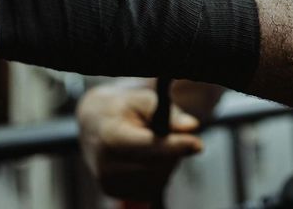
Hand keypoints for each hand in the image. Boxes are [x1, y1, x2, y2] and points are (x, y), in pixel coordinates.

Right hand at [77, 83, 202, 200]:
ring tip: (152, 143)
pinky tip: (146, 158)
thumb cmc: (123, 109)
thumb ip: (169, 113)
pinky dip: (157, 173)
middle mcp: (106, 164)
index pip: (148, 147)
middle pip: (157, 164)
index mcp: (111, 136)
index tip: (198, 144)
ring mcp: (108, 182)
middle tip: (169, 133)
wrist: (94, 124)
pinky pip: (151, 188)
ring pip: (158, 178)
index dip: (174, 147)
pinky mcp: (114, 192)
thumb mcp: (144, 100)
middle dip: (173, 150)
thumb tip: (191, 126)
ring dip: (166, 162)